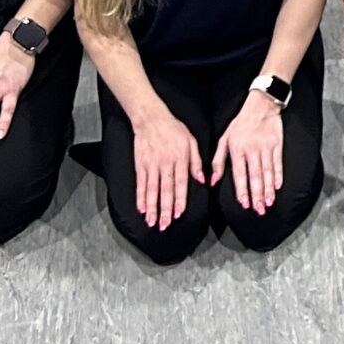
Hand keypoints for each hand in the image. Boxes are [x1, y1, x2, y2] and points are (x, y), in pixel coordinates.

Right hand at [129, 106, 205, 231]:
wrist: (151, 118)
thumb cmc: (174, 129)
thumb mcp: (192, 141)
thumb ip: (197, 162)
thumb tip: (203, 180)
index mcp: (180, 158)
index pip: (181, 183)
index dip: (179, 199)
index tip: (178, 213)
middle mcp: (166, 163)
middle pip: (165, 189)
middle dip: (165, 209)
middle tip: (164, 224)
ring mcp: (152, 165)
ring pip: (152, 189)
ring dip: (152, 207)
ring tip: (152, 221)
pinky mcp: (140, 164)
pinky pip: (140, 183)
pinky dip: (140, 197)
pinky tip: (141, 208)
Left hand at [208, 90, 286, 216]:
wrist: (260, 105)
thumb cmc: (240, 124)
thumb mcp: (224, 139)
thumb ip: (217, 161)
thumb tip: (212, 181)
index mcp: (237, 149)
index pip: (240, 174)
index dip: (242, 190)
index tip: (245, 204)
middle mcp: (252, 149)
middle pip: (255, 176)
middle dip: (258, 194)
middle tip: (259, 209)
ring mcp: (266, 147)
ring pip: (267, 171)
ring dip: (269, 188)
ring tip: (269, 201)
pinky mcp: (277, 144)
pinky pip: (278, 162)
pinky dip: (278, 175)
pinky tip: (278, 186)